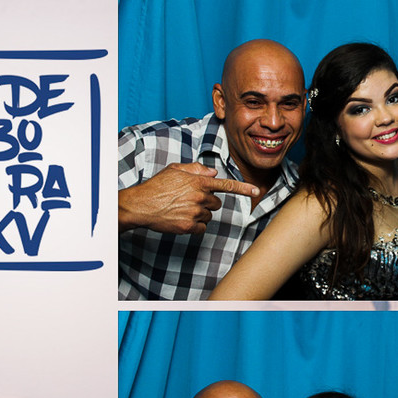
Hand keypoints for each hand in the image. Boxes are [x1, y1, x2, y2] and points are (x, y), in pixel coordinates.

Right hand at [119, 162, 259, 233]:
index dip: (243, 188)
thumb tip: (213, 172)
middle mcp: (200, 197)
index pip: (226, 185)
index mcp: (198, 182)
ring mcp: (195, 212)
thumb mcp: (174, 170)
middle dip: (207, 202)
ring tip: (181, 209)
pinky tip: (181, 219)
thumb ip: (195, 170)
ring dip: (200, 214)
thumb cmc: (156, 186)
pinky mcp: (189, 226)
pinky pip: (201, 228)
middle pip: (217, 203)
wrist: (140, 205)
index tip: (256, 190)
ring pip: (209, 215)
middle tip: (189, 200)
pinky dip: (194, 225)